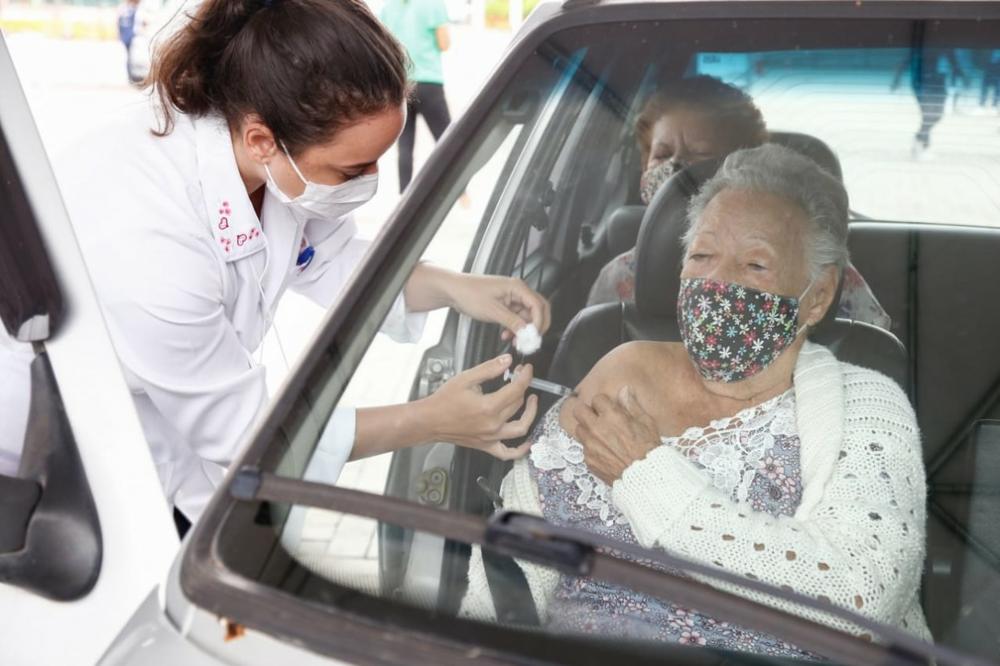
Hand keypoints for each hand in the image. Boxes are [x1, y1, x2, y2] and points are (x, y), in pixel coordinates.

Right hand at [418, 354, 538, 460]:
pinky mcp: (486, 445)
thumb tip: (507, 360)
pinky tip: (528, 443)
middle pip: (518, 405)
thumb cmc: (444, 401)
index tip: (527, 369)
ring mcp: (491, 437)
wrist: (429, 420)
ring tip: (532, 401)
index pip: (516, 389)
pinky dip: (520, 450)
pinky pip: (507, 453)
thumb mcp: (466, 378)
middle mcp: (492, 424)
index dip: (525, 377)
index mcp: (488, 407)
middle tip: (520, 378)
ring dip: (530, 413)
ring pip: (520, 427)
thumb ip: (489, 369)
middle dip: (523, 388)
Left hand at [445, 273, 550, 341]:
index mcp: (517, 287)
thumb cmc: (469, 293)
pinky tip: (507, 335)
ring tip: (516, 340)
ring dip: (523, 330)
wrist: (453, 291)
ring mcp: (511, 298)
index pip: (538, 305)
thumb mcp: (493, 311)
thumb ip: (512, 322)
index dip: (539, 322)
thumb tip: (527, 332)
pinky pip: (517, 318)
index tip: (534, 336)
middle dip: (536, 326)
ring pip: (527, 316)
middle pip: (537, 310)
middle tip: (531, 340)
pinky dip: (515, 328)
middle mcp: (517, 291)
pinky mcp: (505, 305)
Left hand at [573, 386, 659, 484]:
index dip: (603, 403)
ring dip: (587, 430)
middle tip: (596, 417)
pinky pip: (585, 448)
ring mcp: (590, 445)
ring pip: (579, 429)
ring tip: (601, 435)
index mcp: (611, 416)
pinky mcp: (588, 460)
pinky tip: (605, 452)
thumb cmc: (648, 450)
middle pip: (579, 410)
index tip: (608, 407)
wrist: (644, 478)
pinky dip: (592, 448)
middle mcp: (597, 428)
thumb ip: (632, 405)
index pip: (597, 399)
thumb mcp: (647, 423)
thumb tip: (624, 391)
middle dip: (587, 411)